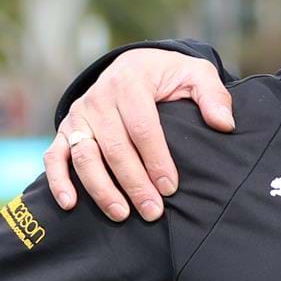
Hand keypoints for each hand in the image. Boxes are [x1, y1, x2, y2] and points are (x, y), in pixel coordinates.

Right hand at [44, 47, 237, 221]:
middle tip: (153, 212)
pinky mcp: (65, 129)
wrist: (131, 65)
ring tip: (122, 214)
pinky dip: (59, 180)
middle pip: (115, 148)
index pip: (143, 128)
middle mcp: (100, 97)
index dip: (156, 160)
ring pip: (85, 156)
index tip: (171, 188)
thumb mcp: (195, 74)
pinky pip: (55, 156)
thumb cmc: (167, 75)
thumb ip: (213, 95)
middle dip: (134, 183)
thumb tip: (224, 124)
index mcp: (131, 82)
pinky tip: (70, 204)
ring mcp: (80, 115)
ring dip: (102, 188)